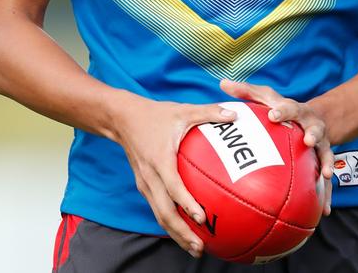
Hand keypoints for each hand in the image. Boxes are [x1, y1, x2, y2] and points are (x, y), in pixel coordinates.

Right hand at [115, 94, 236, 256]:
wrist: (123, 119)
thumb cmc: (155, 115)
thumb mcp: (183, 110)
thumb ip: (208, 112)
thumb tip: (234, 115)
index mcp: (160, 159)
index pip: (172, 186)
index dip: (186, 203)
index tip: (201, 217)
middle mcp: (150, 176)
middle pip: (163, 212)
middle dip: (181, 232)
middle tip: (200, 247)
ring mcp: (145, 183)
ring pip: (159, 215)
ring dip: (176, 234)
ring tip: (195, 248)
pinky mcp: (144, 186)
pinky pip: (157, 208)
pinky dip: (170, 223)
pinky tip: (185, 230)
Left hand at [219, 78, 333, 214]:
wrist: (314, 118)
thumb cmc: (281, 108)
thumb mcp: (266, 97)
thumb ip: (245, 91)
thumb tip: (223, 82)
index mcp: (295, 110)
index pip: (288, 108)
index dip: (282, 111)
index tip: (273, 115)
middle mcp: (311, 125)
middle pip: (314, 128)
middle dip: (312, 134)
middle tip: (308, 141)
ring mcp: (321, 144)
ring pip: (326, 153)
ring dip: (326, 162)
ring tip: (324, 175)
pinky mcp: (323, 160)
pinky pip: (326, 180)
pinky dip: (326, 194)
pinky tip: (324, 210)